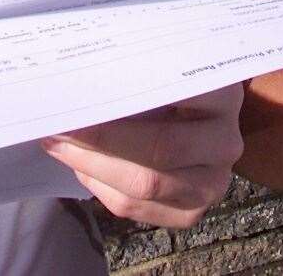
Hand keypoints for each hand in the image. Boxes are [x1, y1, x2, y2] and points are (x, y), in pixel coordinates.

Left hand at [42, 84, 241, 227]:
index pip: (179, 95)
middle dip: (101, 139)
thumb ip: (138, 71)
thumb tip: (82, 78)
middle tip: (59, 125)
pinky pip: (135, 208)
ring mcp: (212, 184)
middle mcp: (225, 143)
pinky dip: (100, 186)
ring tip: (57, 145)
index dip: (131, 97)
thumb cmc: (173, 88)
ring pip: (144, 185)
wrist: (202, 124)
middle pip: (161, 148)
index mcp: (223, 96)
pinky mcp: (190, 214)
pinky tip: (81, 166)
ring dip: (91, 165)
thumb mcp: (166, 69)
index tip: (86, 92)